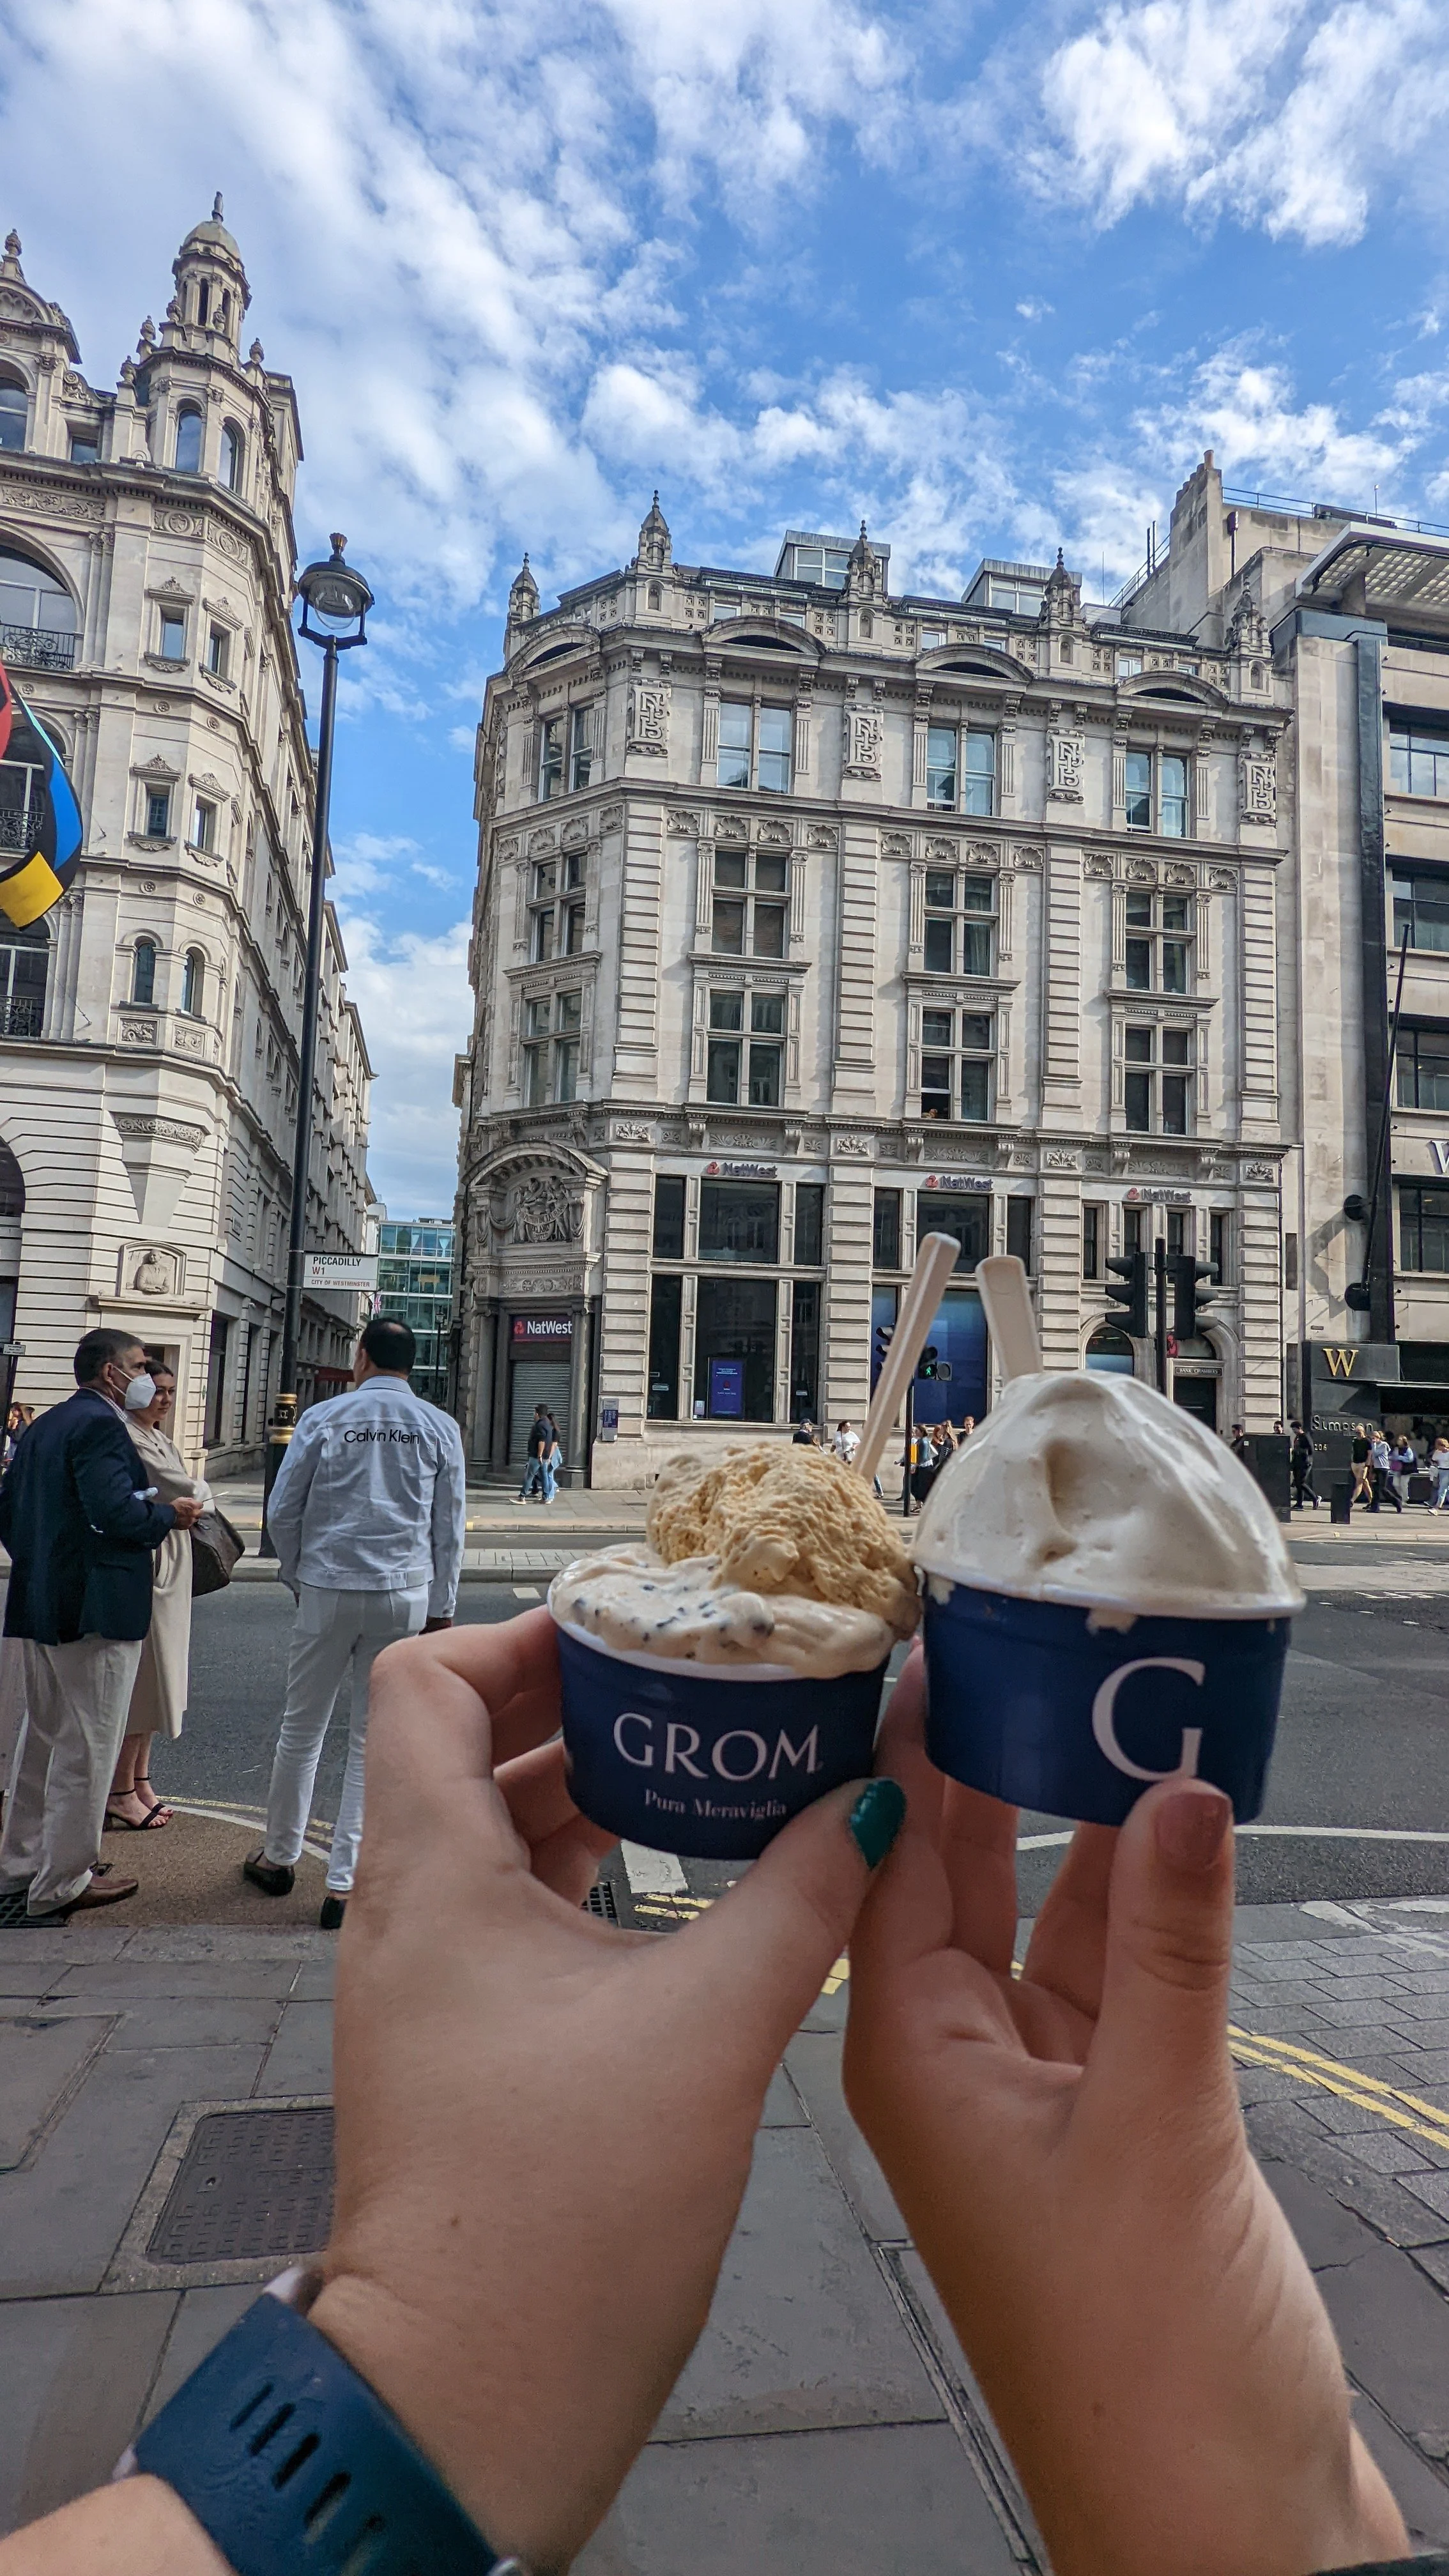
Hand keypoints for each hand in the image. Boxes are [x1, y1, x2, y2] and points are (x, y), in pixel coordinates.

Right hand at [169, 1495, 203, 1529]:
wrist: (167, 1515)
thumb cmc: (173, 1507)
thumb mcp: (182, 1499)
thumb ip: (190, 1501)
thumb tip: (193, 1501)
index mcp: (193, 1505)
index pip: (201, 1505)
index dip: (198, 1505)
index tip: (196, 1506)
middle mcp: (194, 1513)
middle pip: (201, 1513)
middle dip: (198, 1512)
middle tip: (193, 1511)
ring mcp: (191, 1520)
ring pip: (196, 1519)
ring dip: (193, 1518)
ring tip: (187, 1516)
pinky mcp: (187, 1526)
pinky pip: (190, 1524)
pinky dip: (188, 1522)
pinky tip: (184, 1520)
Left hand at [309, 1607, 902, 2570]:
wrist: (472, 2406)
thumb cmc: (565, 2214)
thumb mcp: (711, 2029)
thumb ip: (802, 1895)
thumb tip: (876, 1796)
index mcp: (430, 1877)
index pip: (425, 1680)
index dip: (524, 1637)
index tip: (635, 1635)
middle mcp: (406, 1915)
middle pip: (466, 1743)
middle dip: (582, 1701)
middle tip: (699, 1682)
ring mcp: (425, 1985)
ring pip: (492, 1829)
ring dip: (591, 1783)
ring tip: (707, 1761)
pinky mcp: (459, 2044)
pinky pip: (510, 1906)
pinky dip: (585, 1864)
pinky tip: (679, 1875)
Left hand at [843, 1651, 1405, 2575]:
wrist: (1206, 2534)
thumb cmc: (1134, 2379)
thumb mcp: (1153, 2129)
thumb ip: (1168, 1951)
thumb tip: (1180, 1795)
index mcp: (894, 2059)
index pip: (866, 1858)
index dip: (883, 1742)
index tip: (910, 1636)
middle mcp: (932, 2067)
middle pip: (932, 1872)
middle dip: (967, 1760)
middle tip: (1004, 1642)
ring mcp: (1009, 2099)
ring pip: (1019, 1920)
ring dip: (1056, 1824)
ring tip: (1087, 1703)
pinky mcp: (1086, 2132)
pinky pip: (1088, 1981)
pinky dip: (1122, 1904)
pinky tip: (1157, 1832)